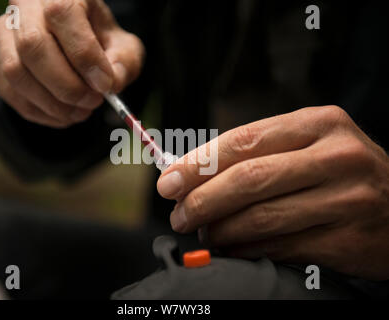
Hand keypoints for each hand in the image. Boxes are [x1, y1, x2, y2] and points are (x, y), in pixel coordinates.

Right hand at [0, 0, 143, 127]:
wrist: (74, 44)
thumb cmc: (101, 43)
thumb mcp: (123, 48)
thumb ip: (123, 64)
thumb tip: (110, 84)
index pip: (62, 14)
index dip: (84, 55)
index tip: (104, 84)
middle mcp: (25, 6)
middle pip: (32, 45)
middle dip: (66, 86)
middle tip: (92, 102)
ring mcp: (3, 33)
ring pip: (16, 72)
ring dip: (52, 103)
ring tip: (80, 112)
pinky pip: (9, 92)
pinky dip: (39, 112)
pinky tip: (63, 115)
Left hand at [157, 106, 388, 279]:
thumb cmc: (340, 171)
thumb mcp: (307, 145)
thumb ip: (255, 154)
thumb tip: (192, 174)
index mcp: (319, 124)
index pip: (243, 141)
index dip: (198, 164)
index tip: (169, 181)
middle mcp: (335, 157)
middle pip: (248, 180)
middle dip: (202, 201)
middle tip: (179, 215)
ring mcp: (346, 199)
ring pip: (261, 218)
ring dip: (220, 230)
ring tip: (203, 233)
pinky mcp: (348, 239)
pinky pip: (280, 247)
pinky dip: (246, 250)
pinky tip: (232, 248)